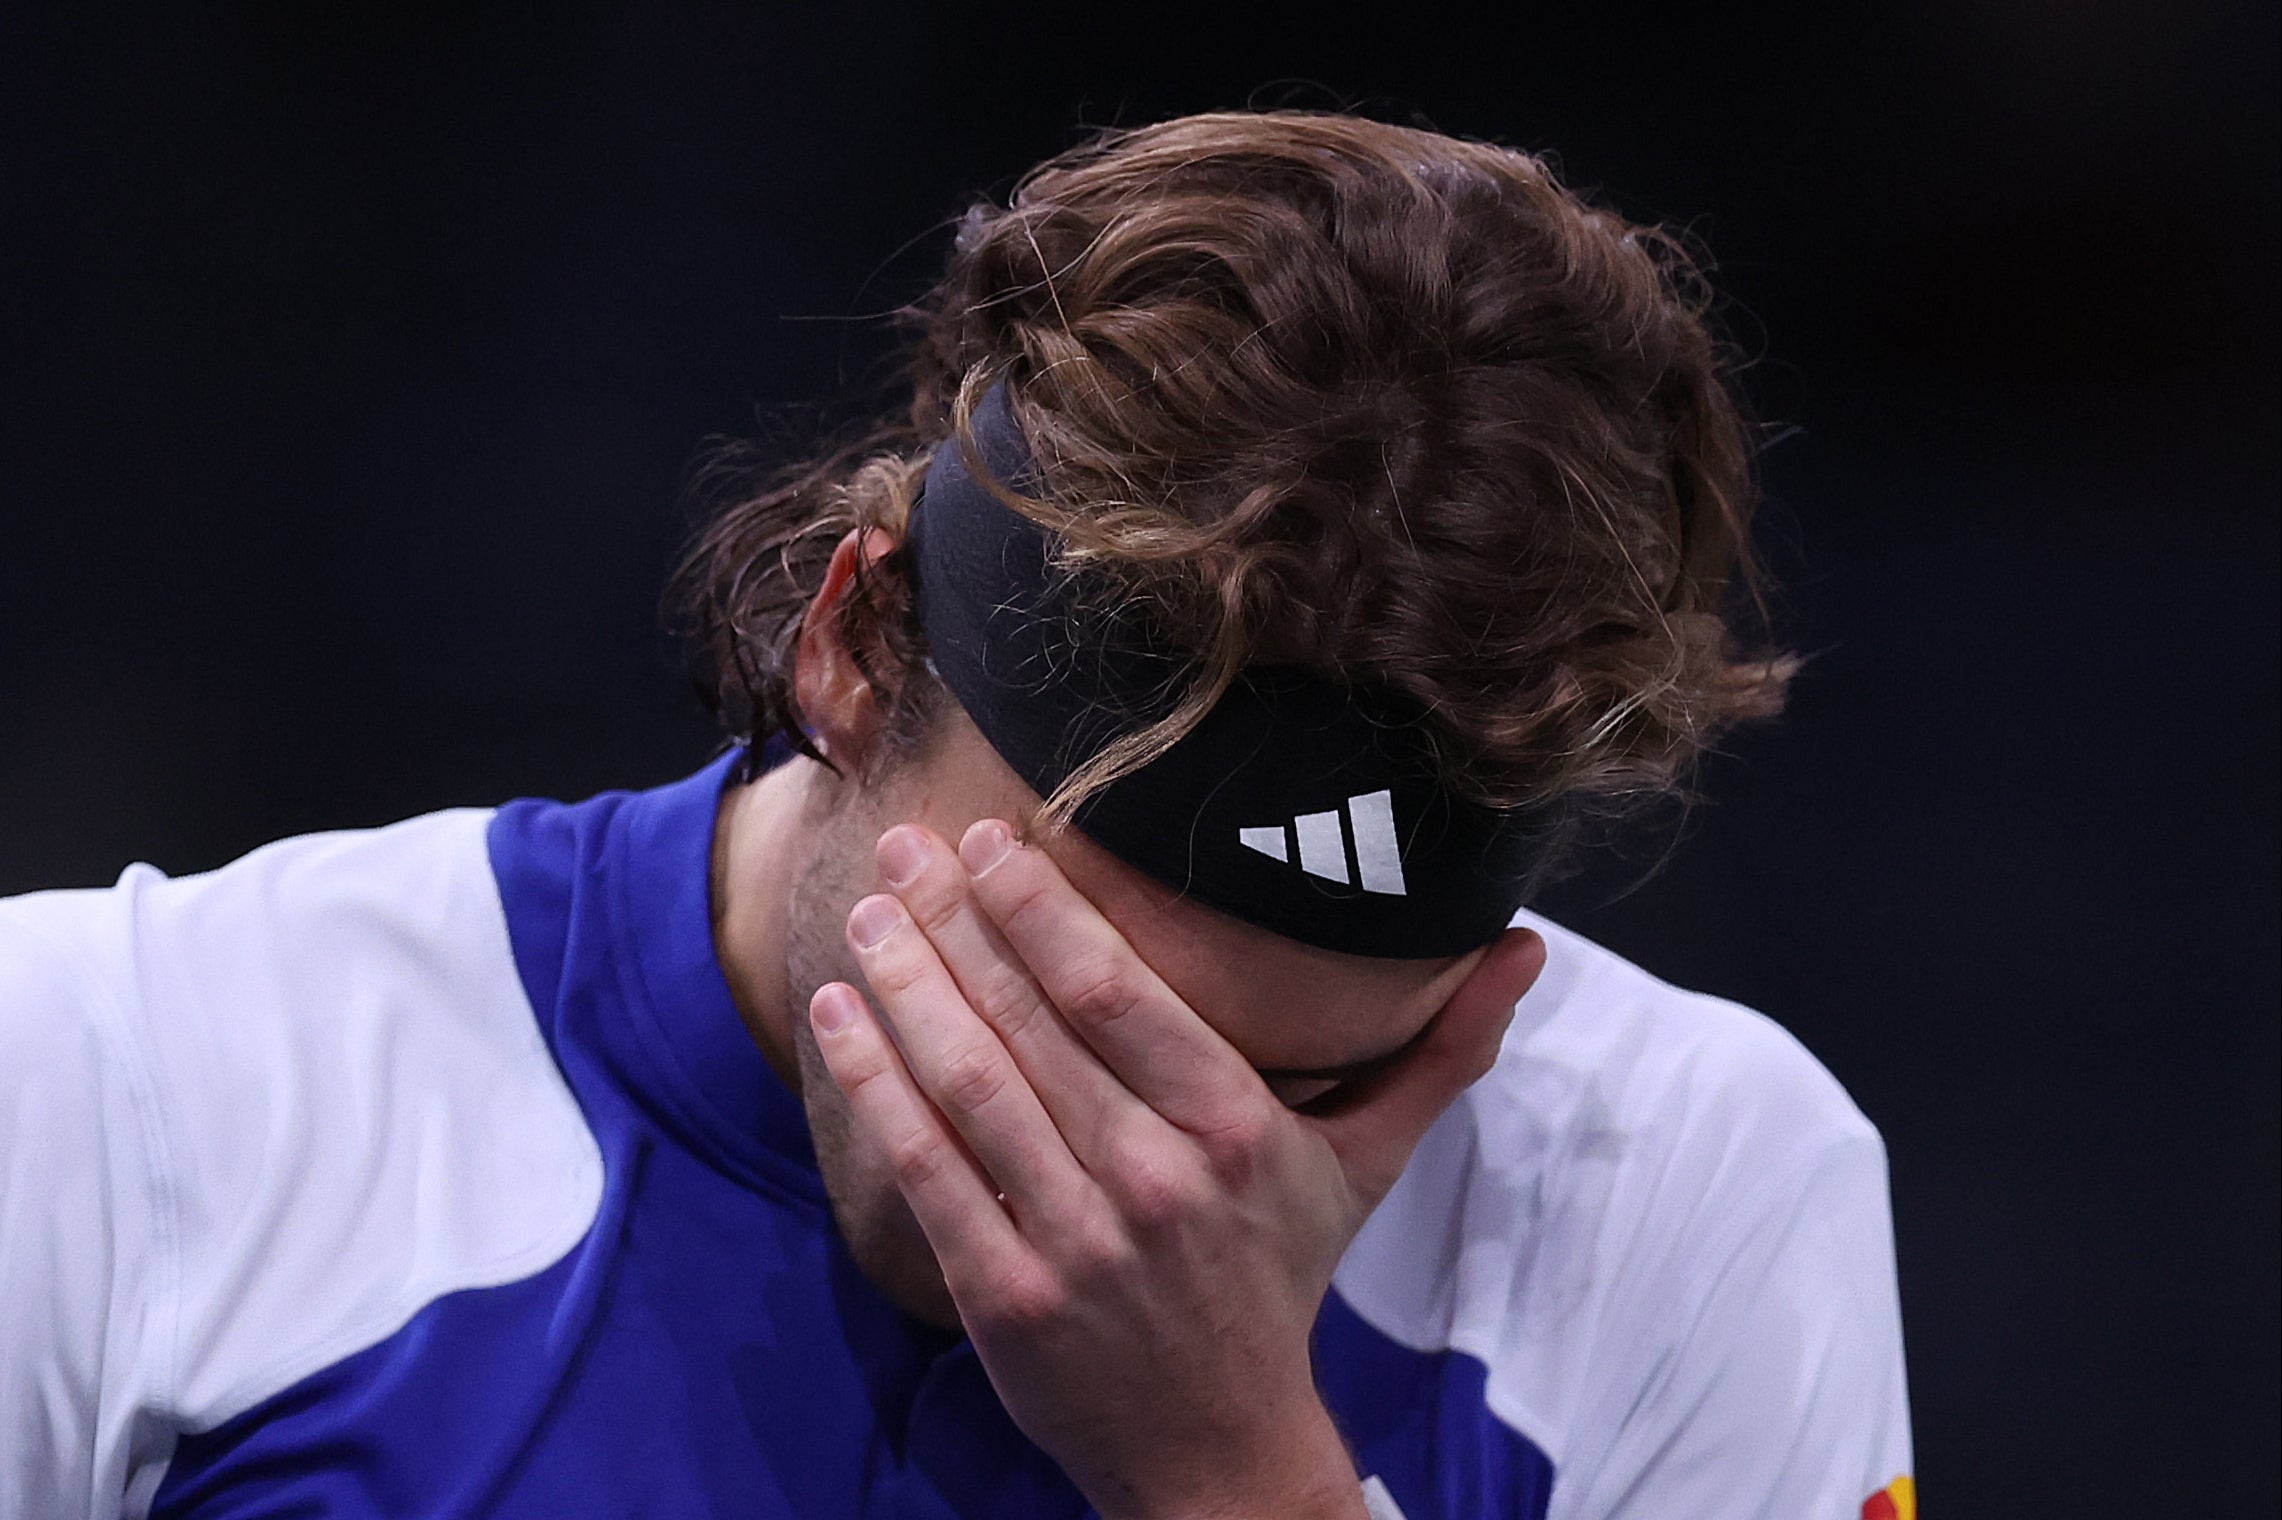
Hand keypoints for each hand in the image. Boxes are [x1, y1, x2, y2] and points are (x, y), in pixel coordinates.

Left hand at [807, 818, 1541, 1519]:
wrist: (1218, 1448)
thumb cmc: (1279, 1282)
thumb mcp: (1366, 1165)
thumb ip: (1439, 1051)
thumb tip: (1526, 949)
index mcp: (1237, 1130)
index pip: (1118, 991)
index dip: (1040, 907)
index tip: (988, 841)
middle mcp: (1156, 1179)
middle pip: (1032, 1023)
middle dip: (954, 922)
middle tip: (900, 846)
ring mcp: (1076, 1241)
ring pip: (971, 1085)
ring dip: (906, 987)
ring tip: (865, 914)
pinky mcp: (1006, 1297)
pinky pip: (925, 1171)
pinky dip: (874, 1087)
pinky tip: (839, 1017)